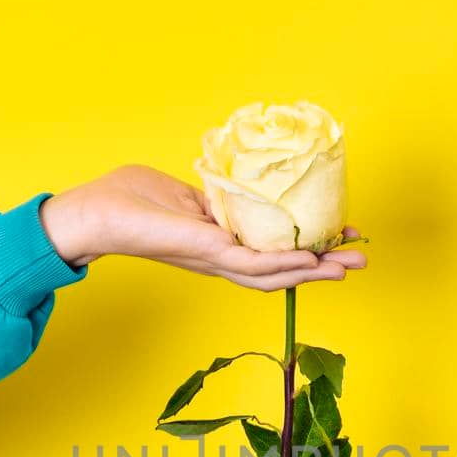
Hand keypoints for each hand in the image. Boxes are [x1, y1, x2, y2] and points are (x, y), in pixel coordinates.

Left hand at [39, 164, 366, 290]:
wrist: (95, 213)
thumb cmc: (127, 197)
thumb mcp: (183, 191)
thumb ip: (214, 194)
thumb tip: (235, 182)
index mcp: (219, 241)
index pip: (272, 251)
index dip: (308, 248)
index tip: (340, 236)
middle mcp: (222, 257)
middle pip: (282, 269)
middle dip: (324, 266)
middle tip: (362, 260)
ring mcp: (215, 259)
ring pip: (275, 273)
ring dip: (314, 272)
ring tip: (348, 266)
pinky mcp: (206, 254)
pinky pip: (252, 265)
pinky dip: (283, 266)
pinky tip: (310, 263)